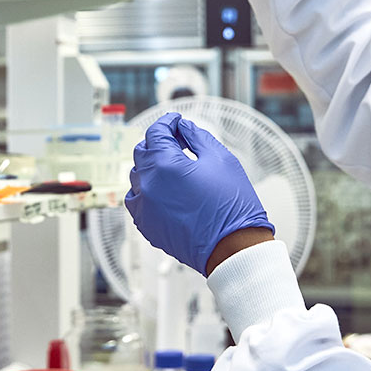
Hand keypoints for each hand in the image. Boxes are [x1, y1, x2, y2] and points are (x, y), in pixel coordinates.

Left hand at [125, 112, 274, 275]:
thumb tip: (183, 127)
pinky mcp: (146, 225)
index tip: (176, 121)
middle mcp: (148, 185)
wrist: (233, 249)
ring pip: (137, 176)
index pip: (155, 132)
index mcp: (165, 165)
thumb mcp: (221, 159)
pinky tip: (164, 190)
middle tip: (178, 141)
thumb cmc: (232, 206)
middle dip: (158, 142)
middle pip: (142, 152)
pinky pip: (136, 200)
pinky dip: (146, 190)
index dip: (167, 122)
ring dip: (151, 166)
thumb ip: (197, 137)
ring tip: (173, 167)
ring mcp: (144, 207)